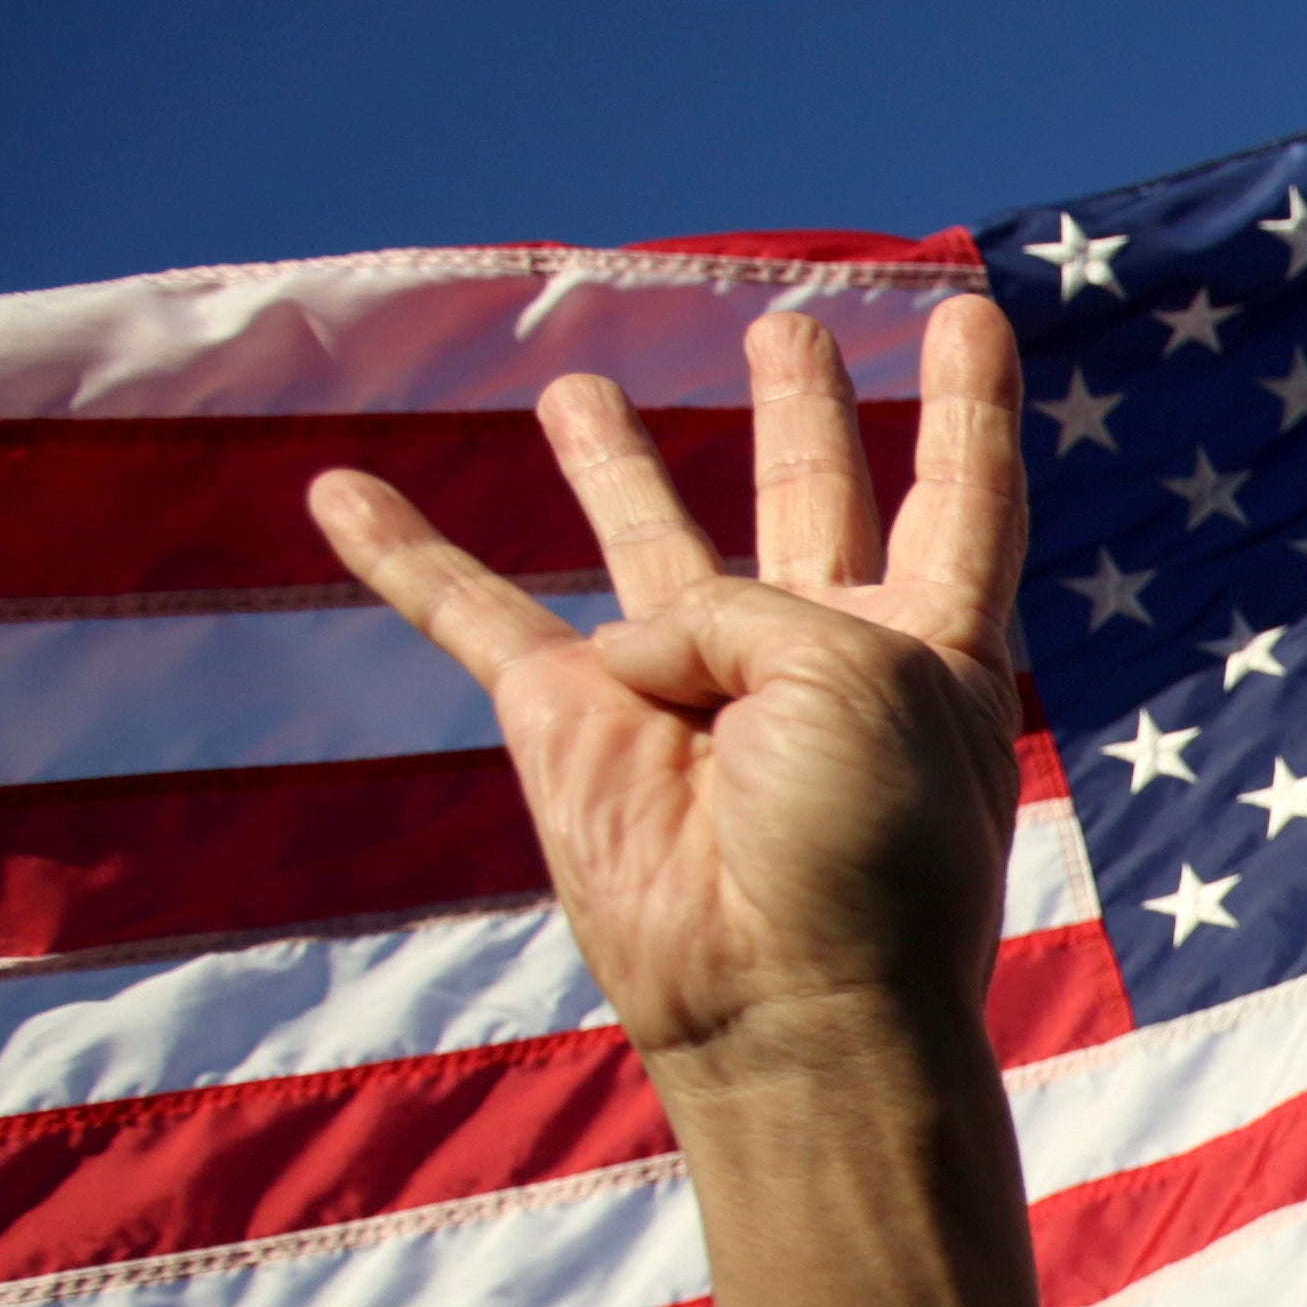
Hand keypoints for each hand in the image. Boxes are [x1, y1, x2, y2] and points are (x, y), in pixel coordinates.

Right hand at [307, 298, 1030, 1100]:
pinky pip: (472, 617)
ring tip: (579, 386)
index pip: (960, 491)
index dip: (965, 403)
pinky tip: (341, 492)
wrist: (786, 997)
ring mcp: (687, 687)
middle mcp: (815, 651)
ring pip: (645, 538)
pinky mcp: (572, 726)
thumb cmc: (864, 838)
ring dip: (614, 465)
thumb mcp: (851, 676)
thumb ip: (743, 611)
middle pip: (809, 496)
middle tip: (779, 330)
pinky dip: (407, 557)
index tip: (965, 309)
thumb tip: (627, 654)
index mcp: (927, 640)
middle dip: (800, 412)